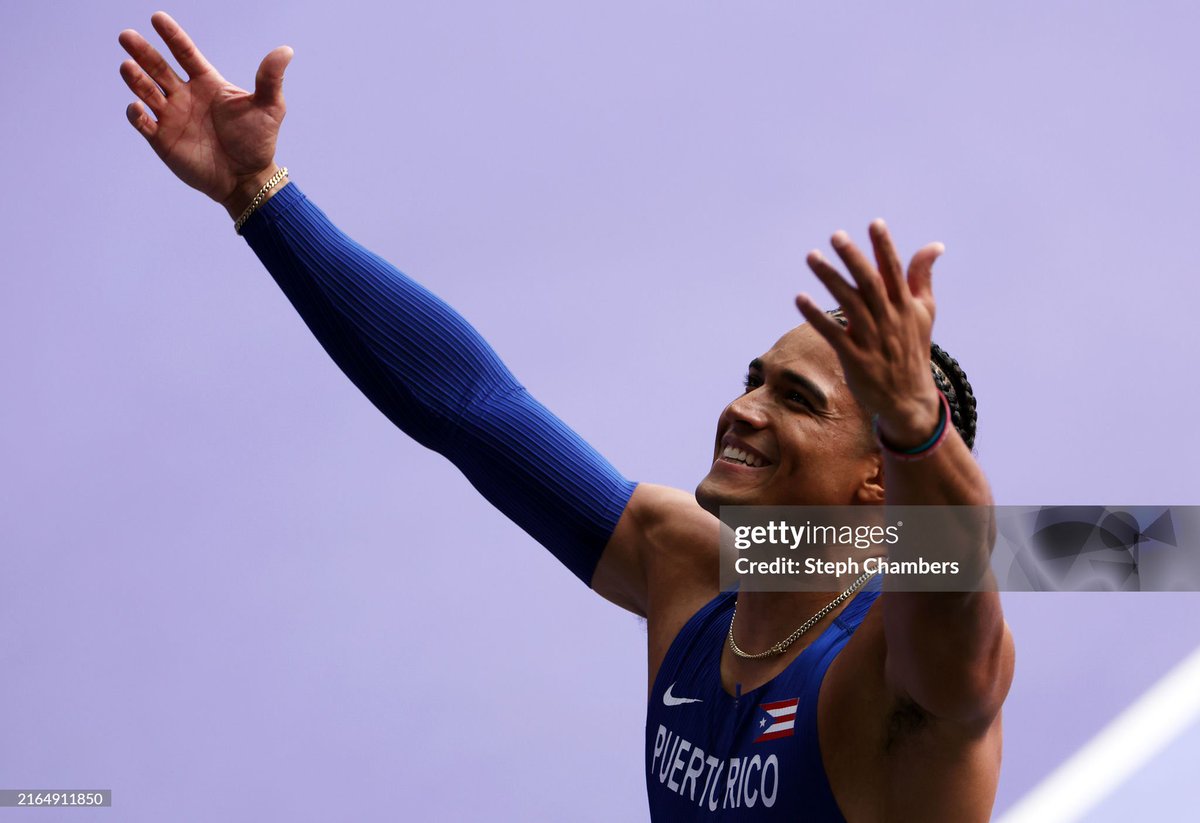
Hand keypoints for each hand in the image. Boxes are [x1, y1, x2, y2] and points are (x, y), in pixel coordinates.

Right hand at [118, 12, 293, 214]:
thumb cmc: (258, 141)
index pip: (184, 53)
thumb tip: (286, 50)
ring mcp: (171, 116)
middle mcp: (185, 95)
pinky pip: (143, 123)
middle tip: (126, 36)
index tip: (157, 18)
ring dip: (135, 78)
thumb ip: (270, 79)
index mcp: (207, 82)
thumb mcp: (269, 108)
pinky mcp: (162, 139)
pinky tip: (138, 106)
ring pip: (146, 91)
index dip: (171, 36)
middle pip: (158, 67)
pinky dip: (137, 114)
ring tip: (127, 65)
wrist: (247, 178)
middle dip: (142, 51)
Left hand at [795, 220, 944, 448]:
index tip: (874, 223)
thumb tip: (934, 245)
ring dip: (830, 279)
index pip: (895, 271)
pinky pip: (833, 333)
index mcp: (906, 306)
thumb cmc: (913, 349)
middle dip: (854, 258)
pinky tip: (800, 298)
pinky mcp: (855, 358)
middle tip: (837, 235)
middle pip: (870, 284)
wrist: (908, 398)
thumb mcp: (924, 313)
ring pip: (849, 304)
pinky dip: (816, 316)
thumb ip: (922, 278)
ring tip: (812, 257)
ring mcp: (872, 339)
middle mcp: (890, 319)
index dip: (885, 247)